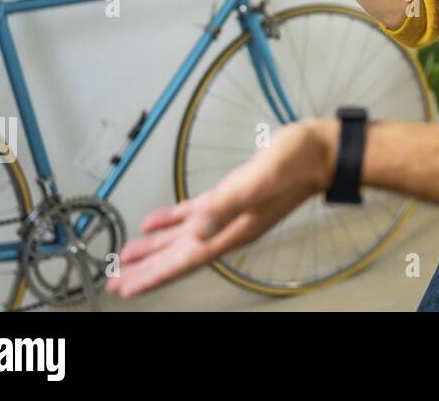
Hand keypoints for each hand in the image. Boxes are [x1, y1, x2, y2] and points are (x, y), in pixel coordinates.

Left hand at [106, 120, 335, 297]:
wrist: (322, 150)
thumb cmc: (297, 163)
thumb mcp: (260, 180)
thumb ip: (227, 205)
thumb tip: (196, 230)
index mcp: (234, 229)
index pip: (187, 260)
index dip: (155, 275)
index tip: (127, 289)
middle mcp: (229, 227)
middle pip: (180, 256)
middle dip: (148, 270)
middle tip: (116, 284)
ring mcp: (230, 212)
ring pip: (184, 238)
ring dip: (155, 248)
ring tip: (127, 257)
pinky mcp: (231, 195)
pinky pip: (194, 215)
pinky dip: (173, 221)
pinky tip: (156, 222)